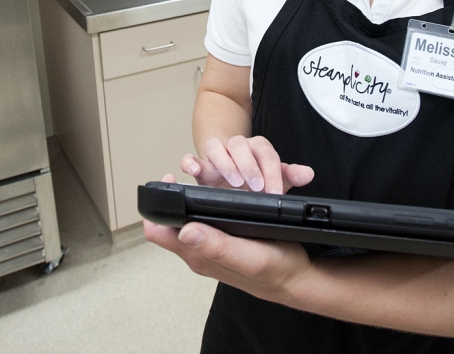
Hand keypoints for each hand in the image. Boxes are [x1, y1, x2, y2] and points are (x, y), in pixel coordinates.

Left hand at [144, 174, 313, 305]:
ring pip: (187, 220)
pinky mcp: (221, 242)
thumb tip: (185, 232)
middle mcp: (199, 251)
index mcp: (199, 255)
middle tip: (194, 174)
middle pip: (169, 223)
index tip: (171, 180)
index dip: (157, 206)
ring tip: (208, 181)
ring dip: (191, 201)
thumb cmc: (277, 271)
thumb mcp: (251, 258)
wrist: (296, 279)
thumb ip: (218, 247)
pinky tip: (224, 198)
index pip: (159, 232)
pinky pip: (205, 222)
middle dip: (175, 198)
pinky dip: (208, 208)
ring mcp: (209, 247)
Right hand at [182, 135, 313, 193]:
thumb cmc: (255, 175)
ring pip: (216, 148)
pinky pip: (191, 158)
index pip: (266, 153)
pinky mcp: (200, 164)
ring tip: (234, 182)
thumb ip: (290, 175)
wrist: (231, 170)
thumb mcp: (274, 176)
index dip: (272, 171)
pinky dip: (190, 163)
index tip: (274, 191)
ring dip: (225, 163)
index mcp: (257, 148)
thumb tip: (308, 174)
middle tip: (256, 187)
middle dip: (249, 166)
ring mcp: (216, 154)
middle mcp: (236, 147)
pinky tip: (194, 171)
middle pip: (241, 146)